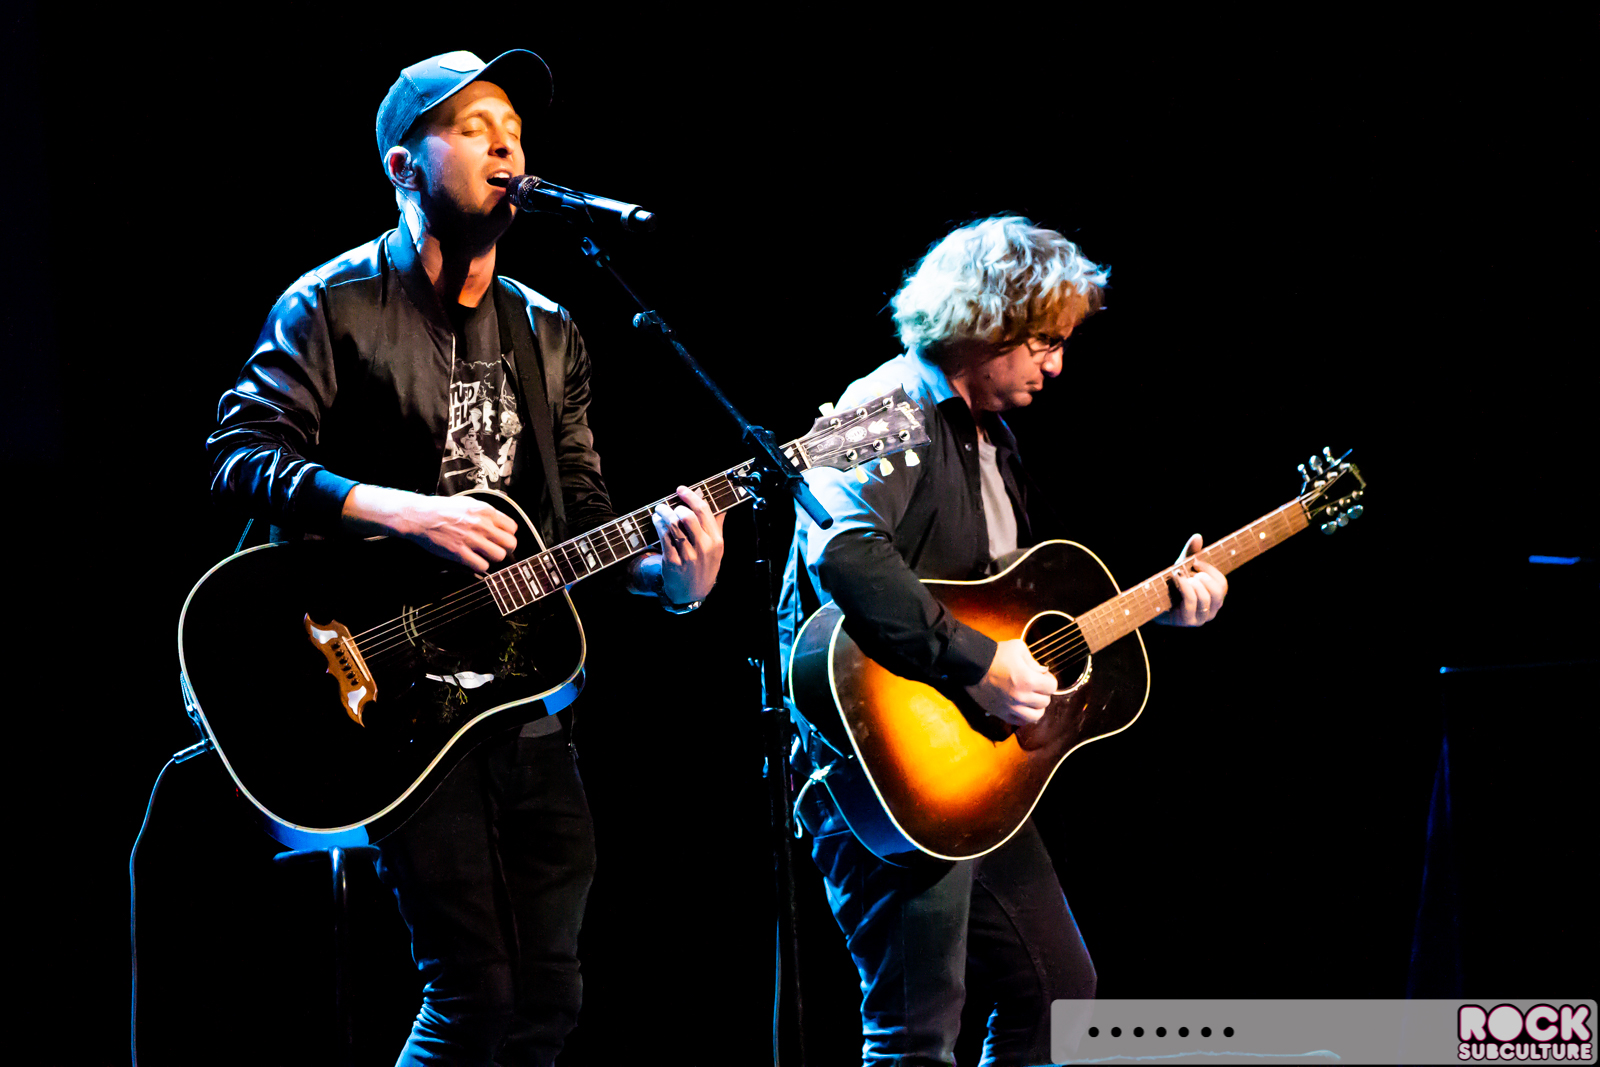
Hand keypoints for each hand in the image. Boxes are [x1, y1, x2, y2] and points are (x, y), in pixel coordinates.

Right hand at [342, 484, 516, 572]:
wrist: (419, 516)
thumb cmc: (442, 509)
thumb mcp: (469, 503)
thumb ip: (486, 513)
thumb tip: (501, 524)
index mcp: (485, 510)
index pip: (513, 528)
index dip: (507, 535)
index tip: (500, 538)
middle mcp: (481, 524)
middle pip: (510, 544)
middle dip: (504, 549)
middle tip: (494, 549)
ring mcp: (471, 539)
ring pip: (499, 556)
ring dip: (492, 558)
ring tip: (482, 555)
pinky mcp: (459, 552)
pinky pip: (482, 566)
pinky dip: (479, 566)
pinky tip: (472, 560)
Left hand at [651, 484, 725, 603]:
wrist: (692, 593)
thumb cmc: (705, 567)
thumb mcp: (717, 549)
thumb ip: (717, 526)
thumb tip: (721, 507)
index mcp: (716, 541)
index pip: (704, 511)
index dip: (690, 496)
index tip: (681, 489)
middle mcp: (703, 547)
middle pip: (688, 516)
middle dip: (675, 506)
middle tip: (669, 504)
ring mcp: (688, 555)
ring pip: (673, 525)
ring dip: (664, 513)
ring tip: (660, 510)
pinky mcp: (673, 561)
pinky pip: (663, 537)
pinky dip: (658, 524)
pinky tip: (657, 520)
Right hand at [965, 638, 1056, 725]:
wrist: (973, 665)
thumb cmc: (996, 654)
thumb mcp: (1018, 648)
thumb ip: (1034, 661)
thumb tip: (1042, 672)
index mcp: (1028, 679)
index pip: (1052, 687)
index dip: (1049, 680)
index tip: (1043, 676)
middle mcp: (1022, 696)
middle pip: (1045, 702)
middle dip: (1043, 693)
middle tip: (1036, 686)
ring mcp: (1011, 707)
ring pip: (1035, 716)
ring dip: (1036, 708)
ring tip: (1031, 700)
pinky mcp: (1001, 713)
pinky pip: (1019, 722)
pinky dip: (1023, 716)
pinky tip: (1021, 708)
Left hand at [1161, 533, 1227, 625]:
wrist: (1152, 604)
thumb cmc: (1171, 586)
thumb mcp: (1182, 569)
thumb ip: (1190, 554)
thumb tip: (1198, 536)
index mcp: (1214, 599)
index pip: (1223, 584)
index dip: (1211, 571)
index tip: (1195, 562)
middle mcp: (1211, 610)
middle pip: (1218, 592)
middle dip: (1204, 578)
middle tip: (1191, 573)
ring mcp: (1200, 618)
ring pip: (1205, 597)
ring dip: (1192, 583)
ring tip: (1180, 577)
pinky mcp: (1188, 621)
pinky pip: (1191, 601)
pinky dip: (1185, 587)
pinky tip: (1178, 578)